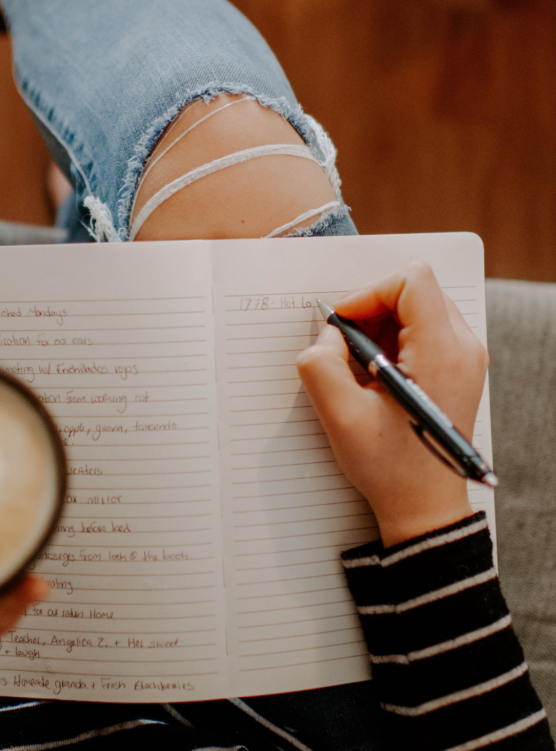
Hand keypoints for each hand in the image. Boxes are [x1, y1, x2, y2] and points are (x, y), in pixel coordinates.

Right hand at [296, 262, 488, 546]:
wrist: (425, 506)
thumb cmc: (390, 468)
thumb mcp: (341, 417)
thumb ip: (321, 364)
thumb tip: (329, 335)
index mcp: (441, 352)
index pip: (412, 280)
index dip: (369, 292)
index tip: (344, 323)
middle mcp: (463, 347)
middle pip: (414, 290)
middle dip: (372, 309)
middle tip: (348, 348)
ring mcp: (466, 356)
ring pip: (417, 306)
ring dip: (381, 326)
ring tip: (363, 368)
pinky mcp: (458, 366)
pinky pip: (424, 328)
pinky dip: (394, 339)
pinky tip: (378, 376)